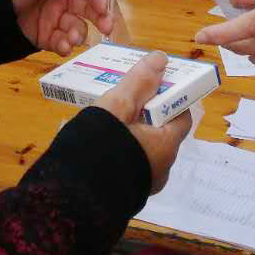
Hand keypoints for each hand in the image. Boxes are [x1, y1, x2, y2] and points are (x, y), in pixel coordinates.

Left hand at [10, 0, 112, 54]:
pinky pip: (64, 44)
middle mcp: (64, 1)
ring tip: (72, 38)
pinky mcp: (48, 37)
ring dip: (79, 34)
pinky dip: (66, 47)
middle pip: (90, 10)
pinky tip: (63, 47)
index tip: (102, 8)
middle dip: (100, 19)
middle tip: (106, 28)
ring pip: (79, 29)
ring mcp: (57, 20)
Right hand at [93, 51, 192, 193]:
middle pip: (161, 131)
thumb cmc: (100, 145)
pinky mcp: (126, 192)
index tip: (152, 84)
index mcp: (166, 145)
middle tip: (126, 97)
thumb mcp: (118, 105)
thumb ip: (139, 82)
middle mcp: (162, 167)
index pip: (181, 115)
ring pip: (144, 147)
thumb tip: (161, 59)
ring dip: (132, 131)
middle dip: (146, 113)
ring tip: (109, 116)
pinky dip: (123, 149)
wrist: (73, 195)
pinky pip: (130, 162)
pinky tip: (102, 140)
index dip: (169, 96)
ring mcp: (144, 182)